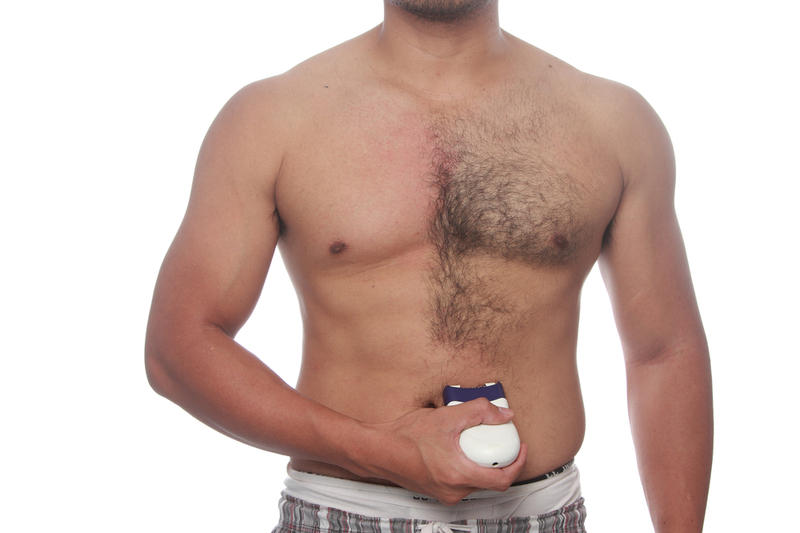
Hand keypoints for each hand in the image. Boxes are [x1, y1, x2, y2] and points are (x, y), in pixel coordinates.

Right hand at [357, 398, 527, 504]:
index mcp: (459, 475)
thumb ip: (479, 412)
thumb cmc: (405, 436)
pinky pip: (462, 481)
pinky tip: (457, 448)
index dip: (517, 463)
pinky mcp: (437, 491)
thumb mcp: (447, 416)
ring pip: (476, 480)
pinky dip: (466, 466)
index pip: (502, 480)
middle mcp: (454, 491)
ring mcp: (445, 494)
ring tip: (474, 440)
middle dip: (497, 458)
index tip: (520, 448)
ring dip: (480, 462)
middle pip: (490, 479)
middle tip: (496, 439)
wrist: (378, 450)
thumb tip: (504, 416)